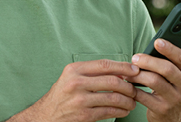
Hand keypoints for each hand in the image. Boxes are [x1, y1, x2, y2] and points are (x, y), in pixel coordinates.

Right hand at [7, 59, 139, 121]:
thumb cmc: (62, 95)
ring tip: (132, 102)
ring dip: (127, 100)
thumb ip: (93, 73)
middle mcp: (76, 83)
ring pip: (113, 97)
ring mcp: (80, 100)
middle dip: (129, 86)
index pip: (105, 65)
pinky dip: (121, 111)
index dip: (123, 67)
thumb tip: (121, 72)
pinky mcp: (83, 115)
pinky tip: (124, 110)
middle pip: (112, 81)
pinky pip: (109, 111)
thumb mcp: (72, 78)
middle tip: (135, 89)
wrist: (45, 116)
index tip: (135, 70)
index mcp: (75, 69)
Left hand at [126, 39, 180, 121]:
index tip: (157, 41)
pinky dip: (134, 89)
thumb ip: (177, 57)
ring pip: (154, 81)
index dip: (169, 48)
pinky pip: (144, 96)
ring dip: (138, 75)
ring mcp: (176, 99)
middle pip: (167, 68)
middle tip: (135, 58)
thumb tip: (166, 39)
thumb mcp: (179, 73)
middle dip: (148, 61)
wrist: (170, 116)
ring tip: (128, 72)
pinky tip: (128, 84)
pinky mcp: (163, 109)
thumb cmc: (170, 86)